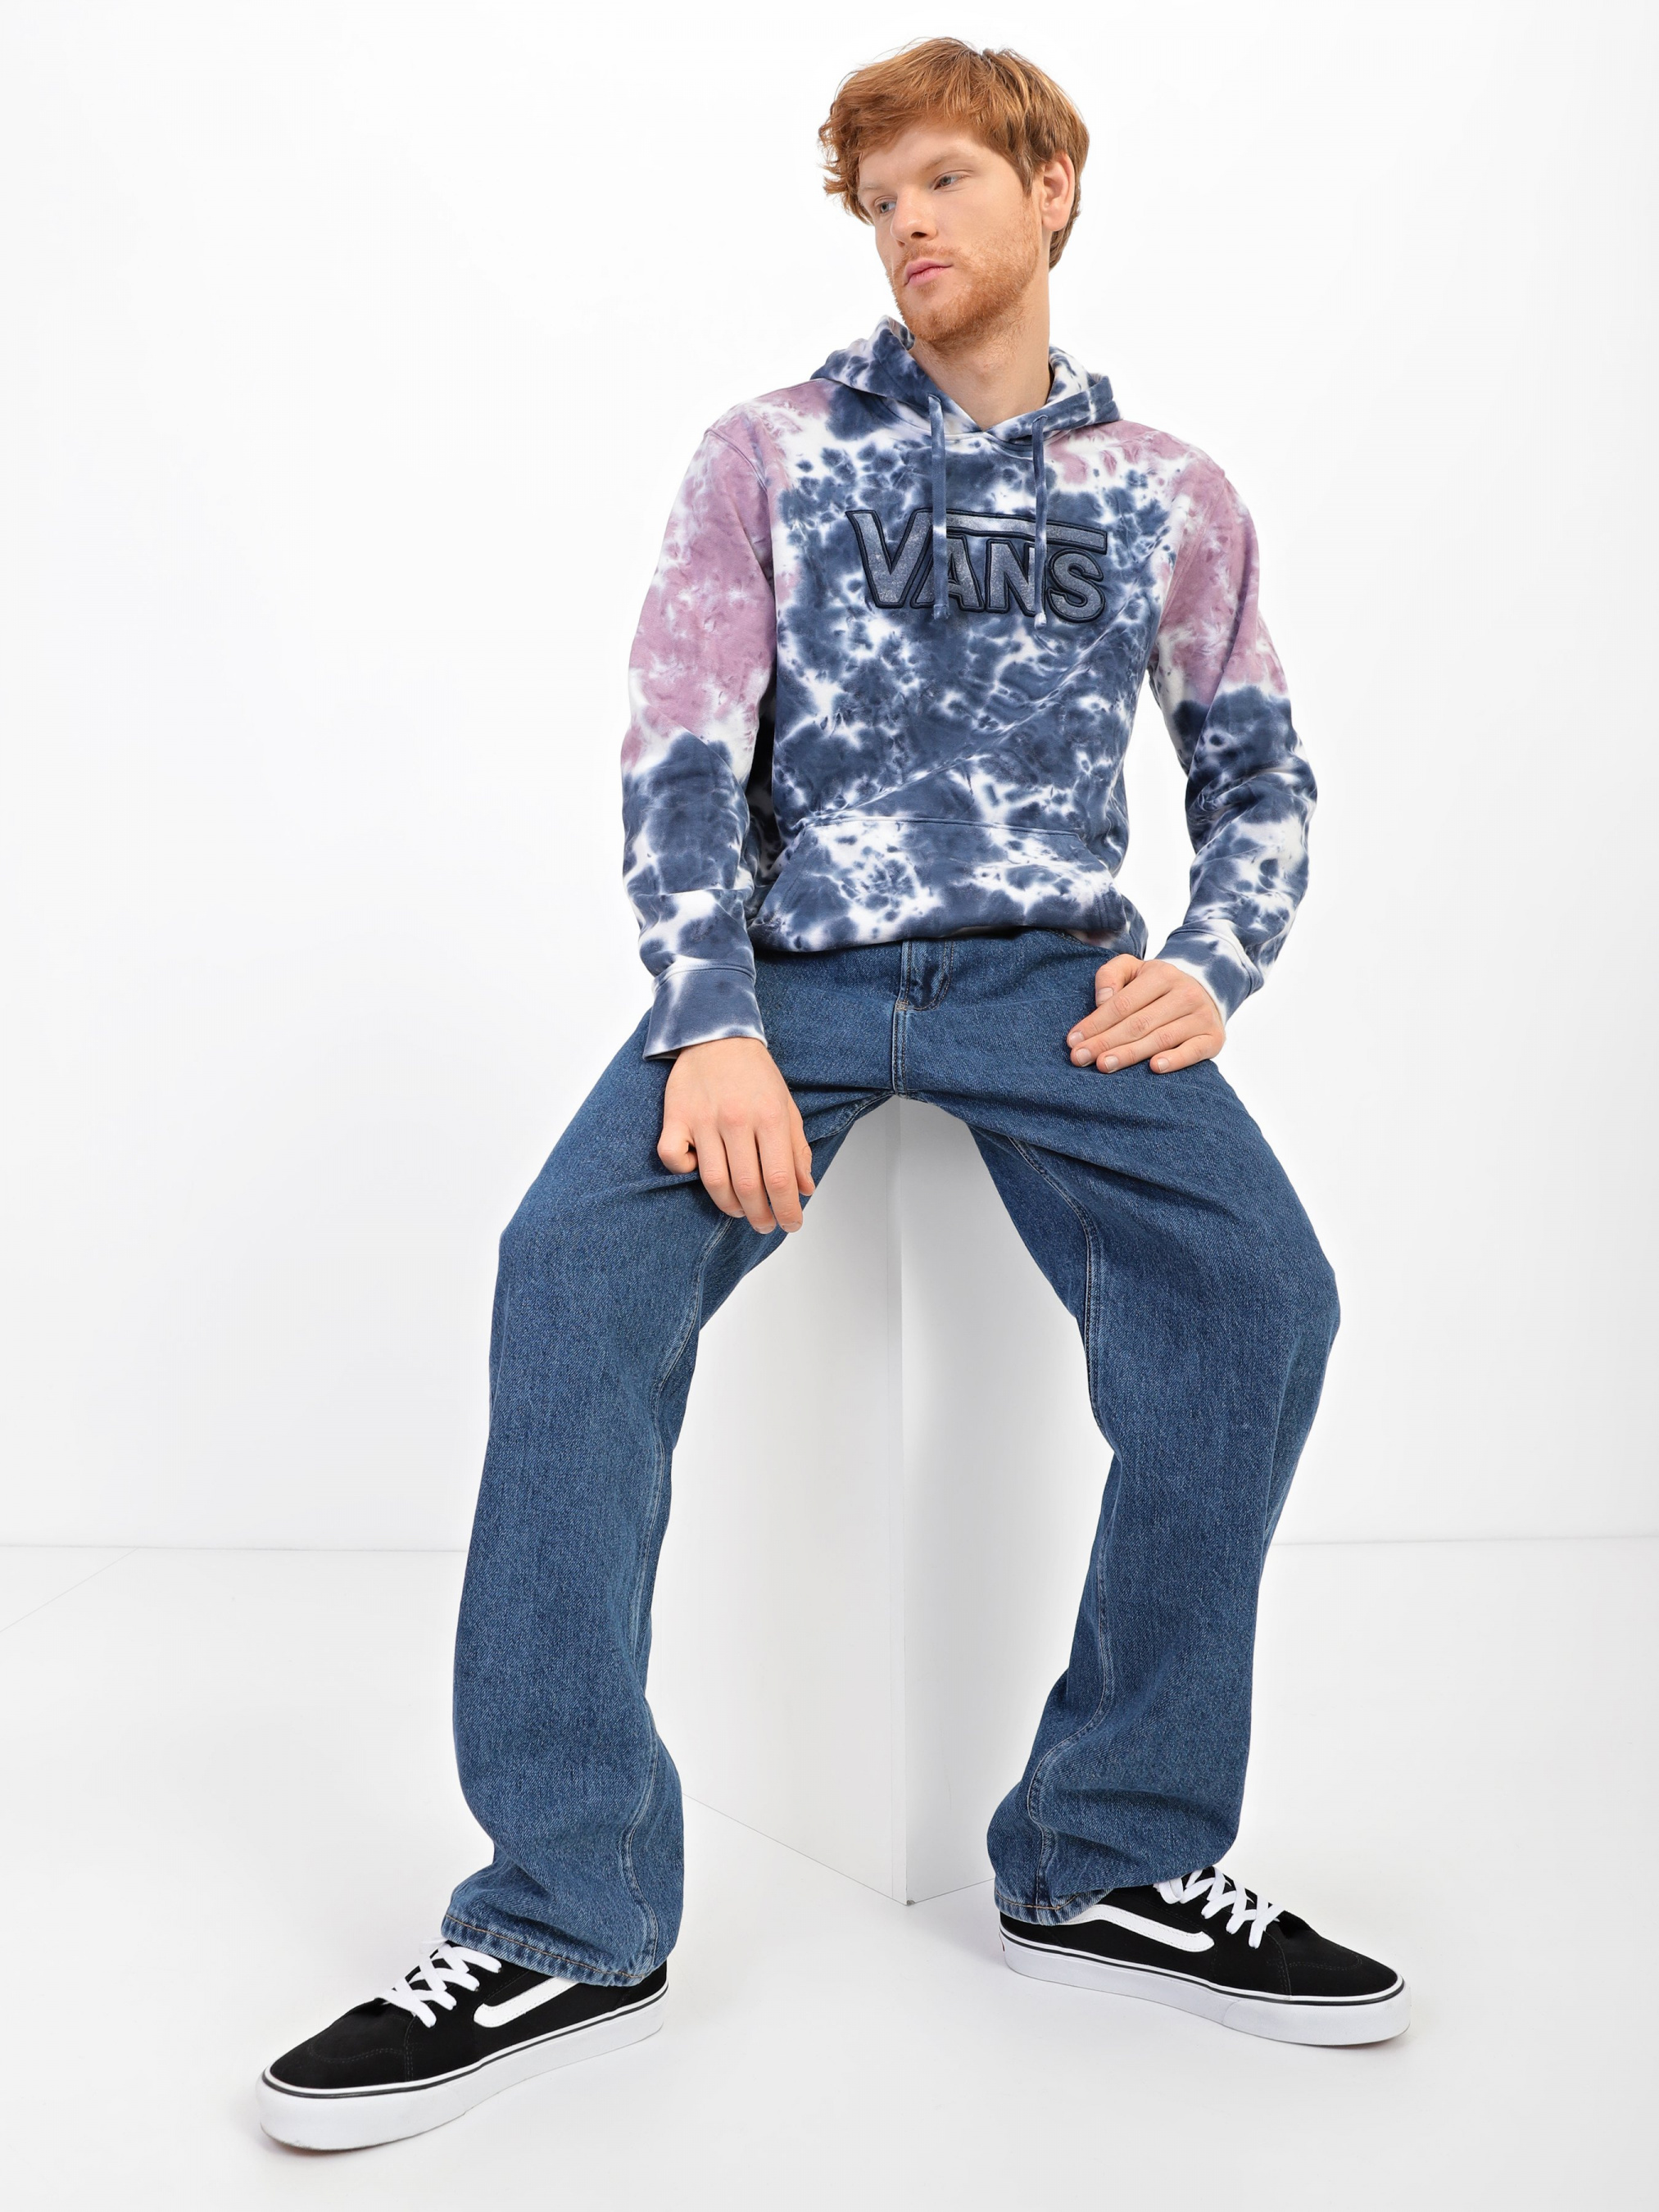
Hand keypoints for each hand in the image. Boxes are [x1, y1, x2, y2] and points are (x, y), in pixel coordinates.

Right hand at [658, 1036, 815, 1232]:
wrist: (716, 1034)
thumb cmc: (754, 1074)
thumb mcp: (786, 1106)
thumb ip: (797, 1148)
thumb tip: (805, 1189)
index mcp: (769, 1116)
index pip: (780, 1178)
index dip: (787, 1209)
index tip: (791, 1224)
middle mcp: (736, 1119)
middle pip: (748, 1186)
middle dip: (760, 1216)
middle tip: (765, 1225)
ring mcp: (703, 1119)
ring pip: (713, 1181)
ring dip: (729, 1206)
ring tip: (740, 1211)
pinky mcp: (675, 1116)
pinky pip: (673, 1158)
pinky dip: (685, 1171)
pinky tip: (699, 1168)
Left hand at [1066, 954, 1223, 1075]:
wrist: (1206, 992)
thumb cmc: (1158, 986)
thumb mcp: (1134, 969)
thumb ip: (1111, 975)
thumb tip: (1103, 1000)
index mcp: (1161, 975)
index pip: (1122, 1003)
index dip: (1096, 1023)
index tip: (1073, 1040)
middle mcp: (1184, 994)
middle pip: (1138, 1023)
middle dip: (1105, 1042)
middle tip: (1080, 1058)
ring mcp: (1201, 1017)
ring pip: (1160, 1039)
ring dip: (1130, 1054)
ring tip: (1103, 1066)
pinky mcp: (1214, 1038)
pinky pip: (1194, 1051)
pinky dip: (1175, 1060)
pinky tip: (1154, 1068)